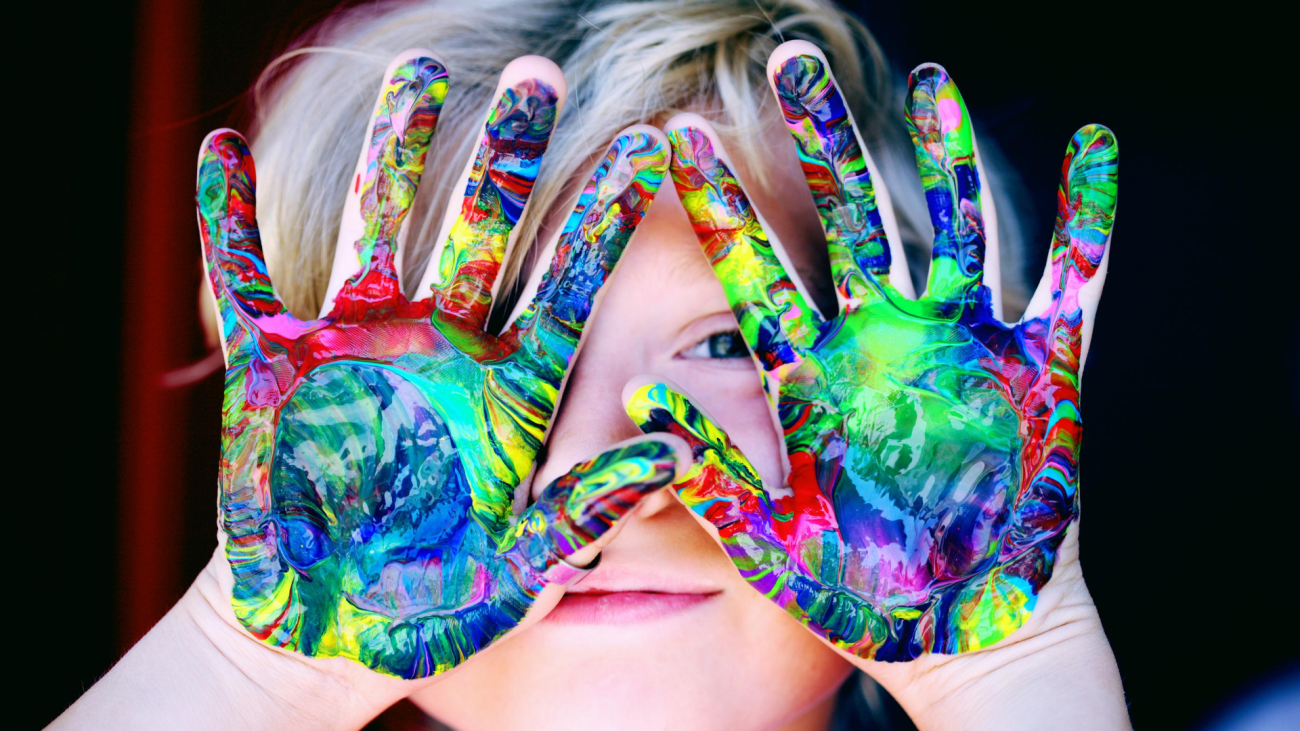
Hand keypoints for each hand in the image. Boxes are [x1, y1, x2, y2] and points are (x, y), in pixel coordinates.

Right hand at [199, 51, 677, 678]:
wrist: (330, 625)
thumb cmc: (433, 600)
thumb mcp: (519, 565)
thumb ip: (590, 506)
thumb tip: (677, 450)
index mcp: (508, 389)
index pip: (568, 286)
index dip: (603, 218)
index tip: (648, 144)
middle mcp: (440, 346)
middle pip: (481, 229)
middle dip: (505, 153)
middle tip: (538, 72)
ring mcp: (357, 343)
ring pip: (380, 224)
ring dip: (394, 151)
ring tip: (417, 71)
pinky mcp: (273, 363)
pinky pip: (244, 277)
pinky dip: (226, 220)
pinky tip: (221, 152)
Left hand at [625, 41, 1116, 664]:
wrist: (954, 634)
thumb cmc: (856, 595)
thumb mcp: (768, 536)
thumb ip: (709, 469)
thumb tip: (634, 404)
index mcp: (814, 373)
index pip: (754, 270)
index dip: (716, 203)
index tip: (672, 137)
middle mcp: (884, 341)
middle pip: (847, 219)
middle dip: (823, 141)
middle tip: (792, 61)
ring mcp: (963, 346)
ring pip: (953, 225)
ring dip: (948, 154)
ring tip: (933, 79)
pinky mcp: (1041, 368)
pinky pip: (1073, 278)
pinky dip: (1091, 217)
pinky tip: (1094, 145)